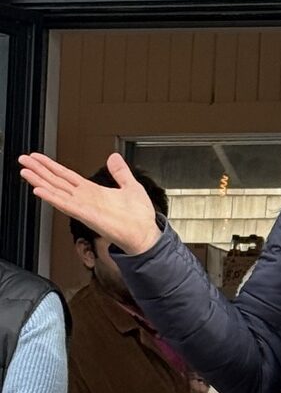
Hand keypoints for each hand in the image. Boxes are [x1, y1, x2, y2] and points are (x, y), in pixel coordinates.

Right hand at [18, 151, 160, 256]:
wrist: (146, 235)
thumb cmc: (139, 217)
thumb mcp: (131, 186)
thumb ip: (120, 172)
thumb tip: (114, 157)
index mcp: (93, 191)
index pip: (67, 176)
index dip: (52, 166)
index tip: (38, 158)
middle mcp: (85, 199)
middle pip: (56, 181)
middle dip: (39, 170)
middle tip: (23, 160)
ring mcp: (84, 207)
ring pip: (57, 191)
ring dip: (40, 181)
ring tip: (25, 171)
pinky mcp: (87, 216)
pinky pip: (66, 205)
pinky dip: (52, 197)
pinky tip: (39, 190)